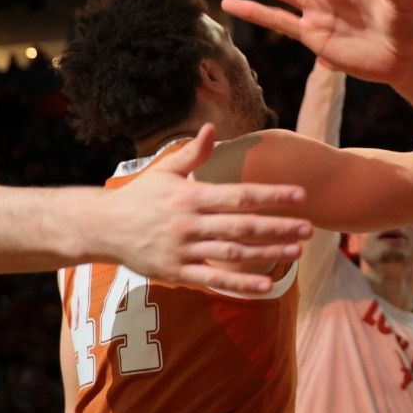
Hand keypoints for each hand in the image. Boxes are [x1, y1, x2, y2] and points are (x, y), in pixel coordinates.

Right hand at [100, 124, 314, 295]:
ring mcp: (184, 249)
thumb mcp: (164, 171)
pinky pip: (214, 279)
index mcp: (191, 196)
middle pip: (242, 226)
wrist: (104, 228)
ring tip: (296, 252)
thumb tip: (211, 127)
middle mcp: (190, 223)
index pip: (239, 195)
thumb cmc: (138, 197)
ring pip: (233, 253)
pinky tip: (266, 285)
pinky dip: (240, 284)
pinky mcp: (178, 272)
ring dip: (267, 254)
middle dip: (278, 226)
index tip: (300, 195)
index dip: (272, 195)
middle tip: (309, 227)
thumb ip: (192, 153)